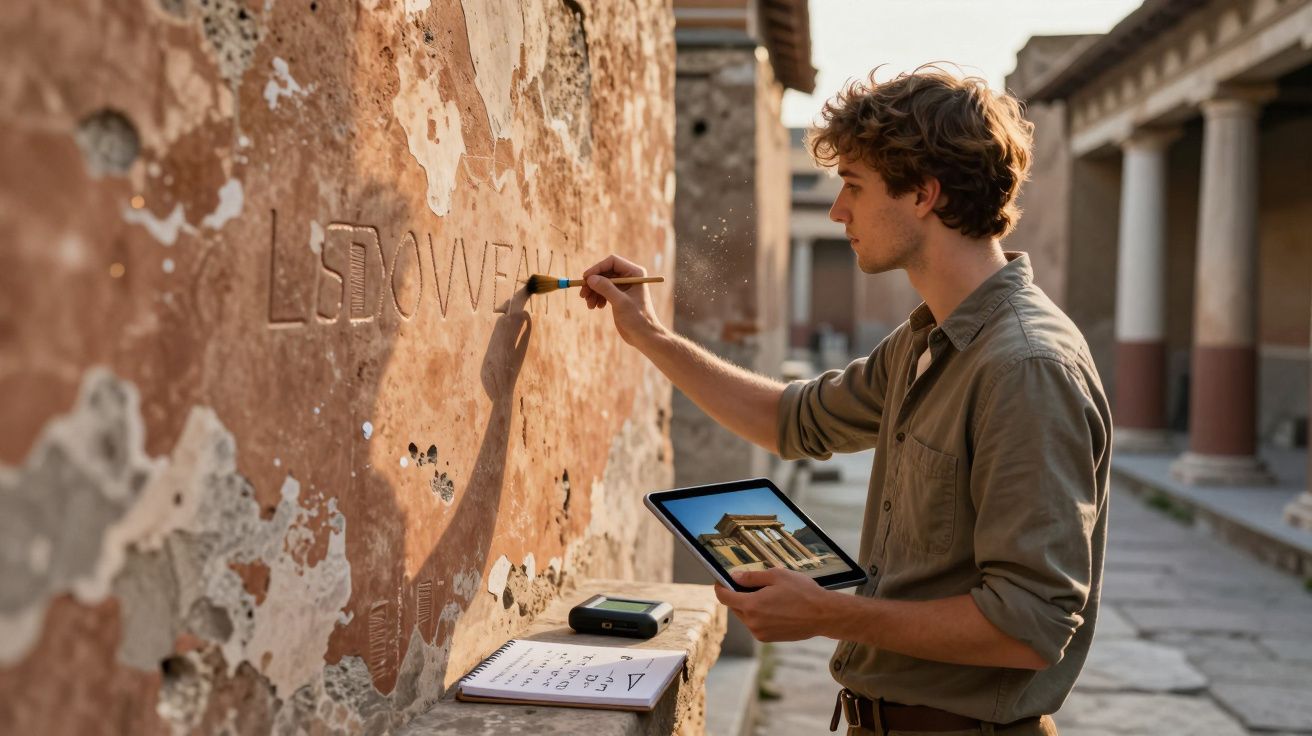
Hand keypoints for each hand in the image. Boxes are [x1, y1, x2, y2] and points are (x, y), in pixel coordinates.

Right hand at [579, 254, 664, 346]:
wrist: (644, 336)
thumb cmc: (637, 319)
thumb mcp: (620, 302)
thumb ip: (606, 288)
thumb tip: (590, 278)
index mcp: (635, 273)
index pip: (612, 262)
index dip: (597, 268)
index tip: (585, 279)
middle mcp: (629, 276)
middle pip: (605, 272)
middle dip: (593, 282)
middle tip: (582, 294)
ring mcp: (623, 286)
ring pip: (602, 282)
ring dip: (593, 292)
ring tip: (589, 305)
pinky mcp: (619, 295)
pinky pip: (603, 291)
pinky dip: (597, 297)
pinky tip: (596, 307)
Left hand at [713, 568, 837, 641]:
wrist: (823, 615)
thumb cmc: (803, 592)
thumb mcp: (776, 576)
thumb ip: (751, 577)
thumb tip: (734, 577)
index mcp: (751, 606)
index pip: (724, 597)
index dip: (720, 586)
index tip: (721, 580)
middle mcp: (753, 623)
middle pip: (734, 607)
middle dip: (737, 594)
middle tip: (750, 583)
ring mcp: (760, 633)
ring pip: (745, 616)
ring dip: (749, 605)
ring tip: (768, 594)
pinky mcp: (769, 638)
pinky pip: (756, 624)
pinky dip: (759, 615)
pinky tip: (774, 606)